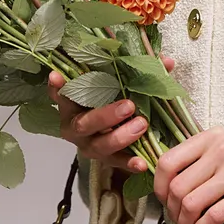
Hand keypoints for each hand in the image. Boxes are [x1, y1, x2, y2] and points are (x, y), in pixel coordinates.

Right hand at [46, 58, 175, 174]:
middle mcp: (76, 126)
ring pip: (99, 145)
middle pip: (83, 124)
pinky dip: (129, 163)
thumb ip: (136, 71)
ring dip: (120, 136)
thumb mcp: (119, 84)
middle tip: (128, 106)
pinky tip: (141, 163)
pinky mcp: (104, 160)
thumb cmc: (113, 100)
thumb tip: (166, 61)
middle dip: (105, 116)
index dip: (57, 87)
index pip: (60, 94)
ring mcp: (89, 145)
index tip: (57, 76)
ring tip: (141, 125)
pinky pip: (116, 163)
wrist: (116, 132)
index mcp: (73, 105)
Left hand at [153, 129, 223, 223]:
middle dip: (173, 213)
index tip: (164, 202)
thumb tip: (168, 187)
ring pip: (192, 203)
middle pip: (177, 187)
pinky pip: (215, 215)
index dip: (159, 187)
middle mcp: (223, 149)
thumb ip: (201, 160)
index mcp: (212, 137)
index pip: (168, 162)